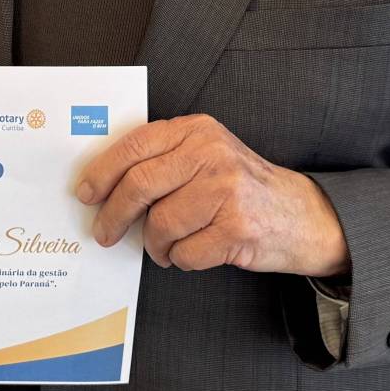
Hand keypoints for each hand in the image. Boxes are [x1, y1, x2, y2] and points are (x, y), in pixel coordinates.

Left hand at [76, 114, 349, 277]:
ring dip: (156, 246)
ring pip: (160, 225)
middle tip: (104, 233)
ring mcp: (226, 190)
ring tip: (166, 248)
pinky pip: (185, 253)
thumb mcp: (208, 156)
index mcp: (198, 130)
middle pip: (139, 186)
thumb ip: (165, 160)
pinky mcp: (237, 227)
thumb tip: (104, 186)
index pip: (135, 146)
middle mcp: (212, 154)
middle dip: (114, 215)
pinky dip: (182, 260)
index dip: (103, 172)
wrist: (304, 215)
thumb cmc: (243, 189)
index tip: (85, 193)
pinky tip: (192, 253)